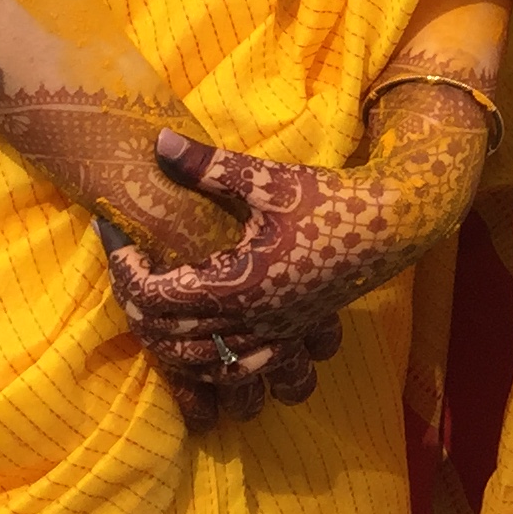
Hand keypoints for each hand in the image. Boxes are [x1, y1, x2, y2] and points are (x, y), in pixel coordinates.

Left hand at [103, 79, 492, 415]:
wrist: (390, 224)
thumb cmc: (328, 200)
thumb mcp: (267, 179)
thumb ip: (210, 165)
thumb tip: (159, 142)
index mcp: (238, 283)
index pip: (160, 296)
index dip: (129, 275)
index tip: (122, 247)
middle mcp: (252, 319)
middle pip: (172, 336)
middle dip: (139, 311)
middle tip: (129, 276)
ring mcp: (273, 334)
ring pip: (203, 363)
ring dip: (171, 346)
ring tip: (156, 316)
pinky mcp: (292, 335)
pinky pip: (243, 371)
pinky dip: (214, 367)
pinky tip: (206, 348)